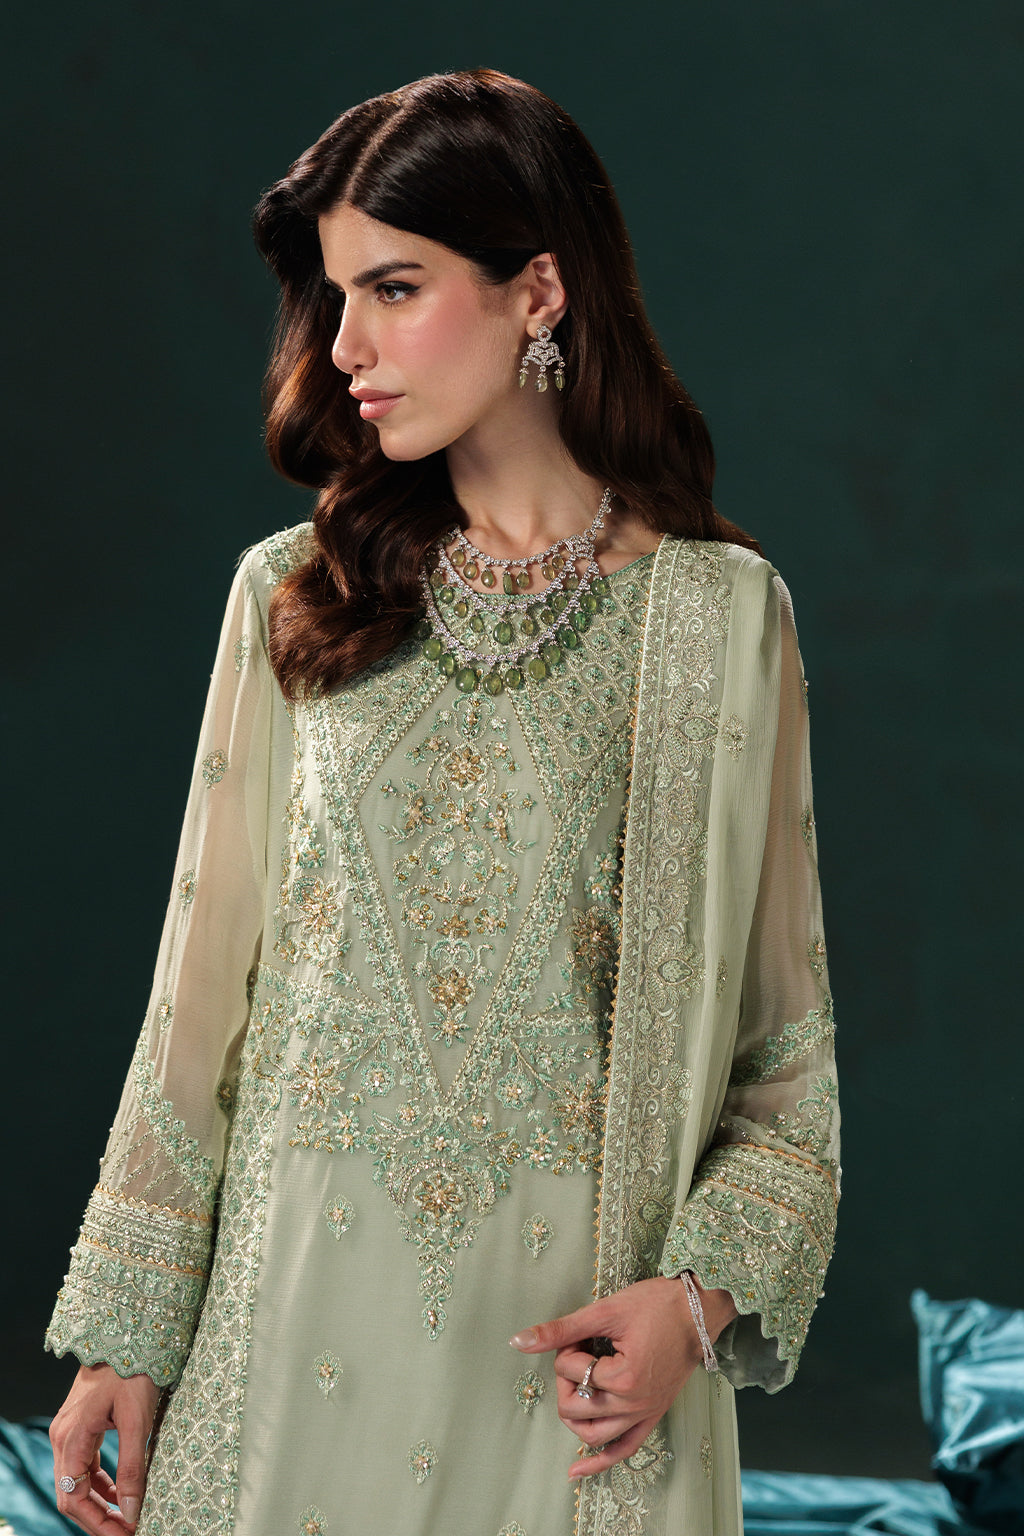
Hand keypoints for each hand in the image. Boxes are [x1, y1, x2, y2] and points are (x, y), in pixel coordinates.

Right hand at [50, 1363, 159, 1532]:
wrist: (126, 1334)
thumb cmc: (132, 1372)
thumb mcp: (136, 1421)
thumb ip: (132, 1467)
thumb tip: (131, 1510)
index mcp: (71, 1438)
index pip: (74, 1499)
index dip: (98, 1523)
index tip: (125, 1533)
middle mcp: (62, 1438)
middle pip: (71, 1495)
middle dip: (98, 1519)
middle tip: (128, 1530)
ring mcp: (69, 1432)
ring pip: (77, 1482)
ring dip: (99, 1503)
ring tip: (127, 1517)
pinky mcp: (81, 1426)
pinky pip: (84, 1465)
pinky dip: (100, 1483)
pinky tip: (120, 1491)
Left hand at [510, 1275, 736, 1479]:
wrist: (698, 1309)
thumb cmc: (656, 1304)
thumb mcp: (605, 1310)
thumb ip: (561, 1329)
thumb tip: (519, 1341)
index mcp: (624, 1378)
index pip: (571, 1372)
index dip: (567, 1347)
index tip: (583, 1332)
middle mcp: (635, 1404)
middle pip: (574, 1407)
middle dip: (566, 1376)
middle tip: (578, 1350)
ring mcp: (645, 1413)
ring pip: (593, 1435)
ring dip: (574, 1413)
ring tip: (575, 1384)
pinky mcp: (652, 1415)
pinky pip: (624, 1449)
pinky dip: (598, 1462)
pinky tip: (575, 1470)